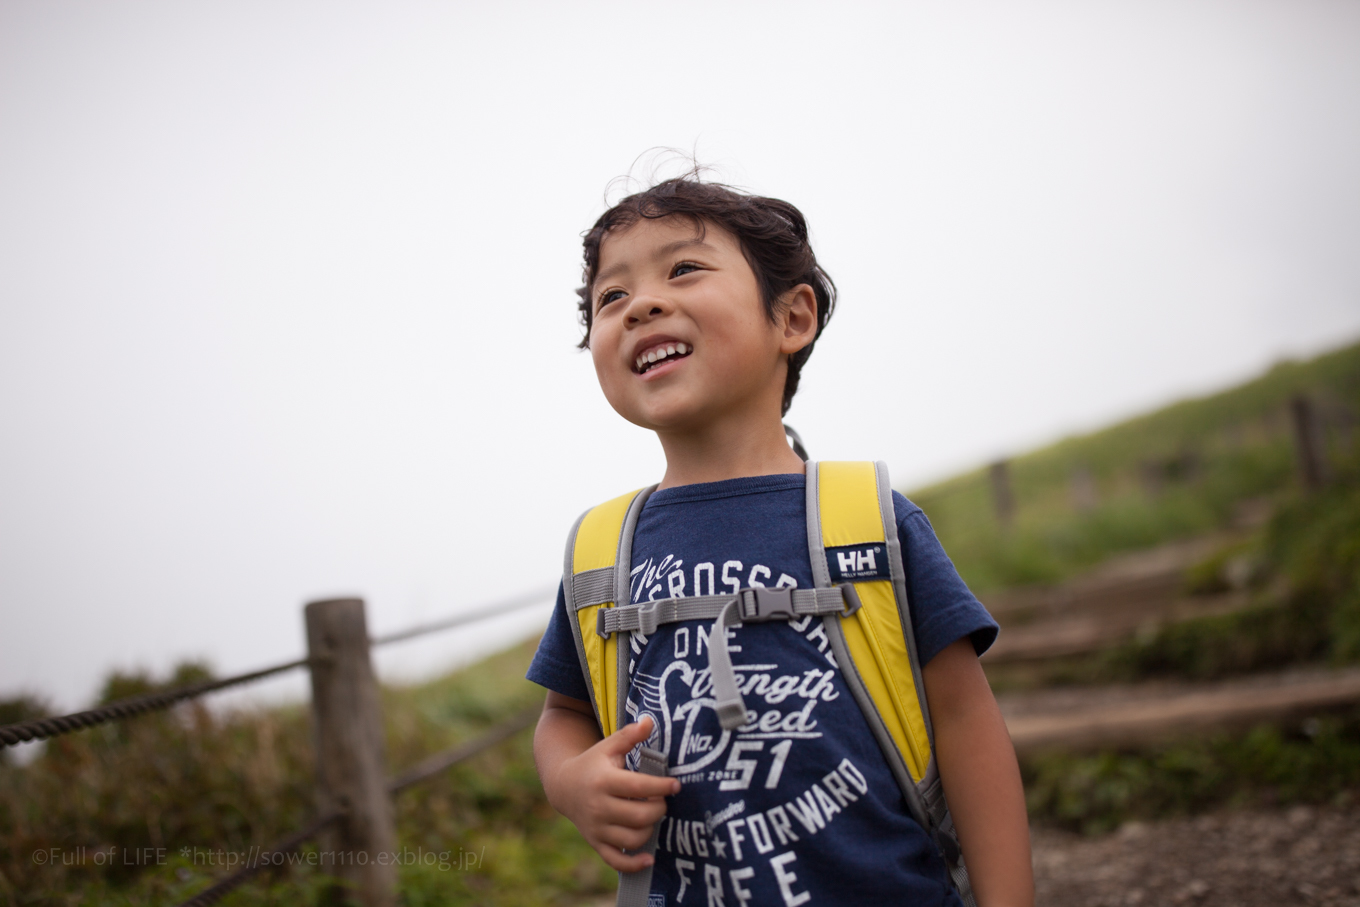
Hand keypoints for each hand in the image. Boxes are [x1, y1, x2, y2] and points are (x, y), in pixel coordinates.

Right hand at [546, 715, 678, 871]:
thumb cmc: (593, 763)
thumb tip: (650, 721)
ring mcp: (597, 827)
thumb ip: (629, 735)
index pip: (638, 787)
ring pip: (631, 839)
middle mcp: (599, 806)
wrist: (563, 785)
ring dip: (649, 830)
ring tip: (652, 816)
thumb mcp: (608, 746)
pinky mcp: (596, 842)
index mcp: (604, 780)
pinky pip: (616, 861)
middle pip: (639, 816)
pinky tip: (649, 858)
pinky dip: (633, 864)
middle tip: (663, 800)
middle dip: (659, 809)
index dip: (661, 787)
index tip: (676, 785)